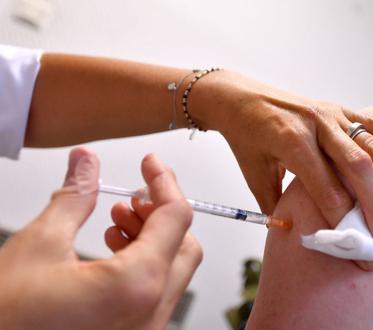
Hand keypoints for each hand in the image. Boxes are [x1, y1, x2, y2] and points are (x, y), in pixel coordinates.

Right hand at [0, 148, 200, 329]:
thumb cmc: (6, 320)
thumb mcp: (39, 245)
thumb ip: (74, 198)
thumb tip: (86, 163)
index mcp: (136, 286)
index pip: (176, 219)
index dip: (164, 182)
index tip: (151, 165)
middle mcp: (150, 314)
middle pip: (184, 246)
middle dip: (161, 214)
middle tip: (132, 196)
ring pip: (172, 271)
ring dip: (151, 238)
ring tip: (116, 220)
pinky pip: (154, 294)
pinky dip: (143, 265)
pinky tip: (111, 250)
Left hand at [196, 71, 372, 246]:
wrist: (240, 97)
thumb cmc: (246, 138)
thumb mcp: (254, 174)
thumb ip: (276, 205)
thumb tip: (298, 234)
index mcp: (292, 143)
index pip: (327, 190)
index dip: (345, 222)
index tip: (359, 248)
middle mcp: (317, 126)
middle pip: (358, 170)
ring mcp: (332, 114)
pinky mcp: (340, 108)